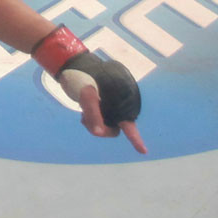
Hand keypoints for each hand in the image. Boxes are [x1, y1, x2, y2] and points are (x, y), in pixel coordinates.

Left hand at [34, 26, 145, 153]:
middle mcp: (120, 105)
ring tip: (83, 114)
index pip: (128, 124)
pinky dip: (91, 121)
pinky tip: (84, 113)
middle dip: (97, 127)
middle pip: (112, 129)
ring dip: (92, 124)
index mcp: (121, 100)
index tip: (143, 151)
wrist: (75, 66)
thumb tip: (98, 133)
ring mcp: (112, 107)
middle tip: (83, 119)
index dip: (135, 140)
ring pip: (104, 127)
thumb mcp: (85, 94)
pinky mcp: (104, 108)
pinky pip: (99, 122)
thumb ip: (93, 113)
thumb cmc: (82, 76)